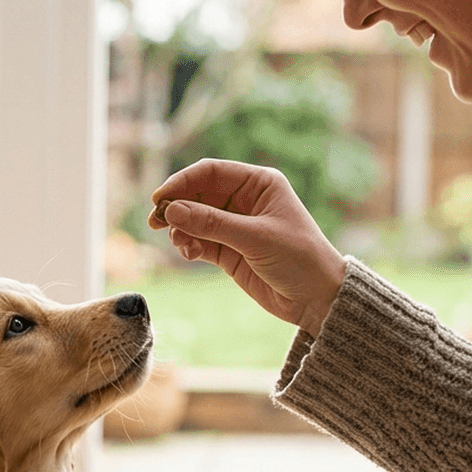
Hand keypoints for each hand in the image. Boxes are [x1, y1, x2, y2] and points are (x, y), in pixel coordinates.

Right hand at [149, 158, 346, 336]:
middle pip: (198, 194)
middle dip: (176, 207)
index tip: (160, 199)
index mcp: (259, 183)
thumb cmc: (299, 259)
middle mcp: (245, 200)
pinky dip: (188, 245)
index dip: (182, 182)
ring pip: (194, 219)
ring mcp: (235, 226)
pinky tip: (188, 253)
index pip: (211, 172)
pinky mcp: (229, 251)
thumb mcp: (255, 238)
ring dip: (181, 229)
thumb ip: (212, 224)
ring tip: (178, 244)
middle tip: (155, 222)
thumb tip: (172, 211)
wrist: (316, 299)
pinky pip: (199, 241)